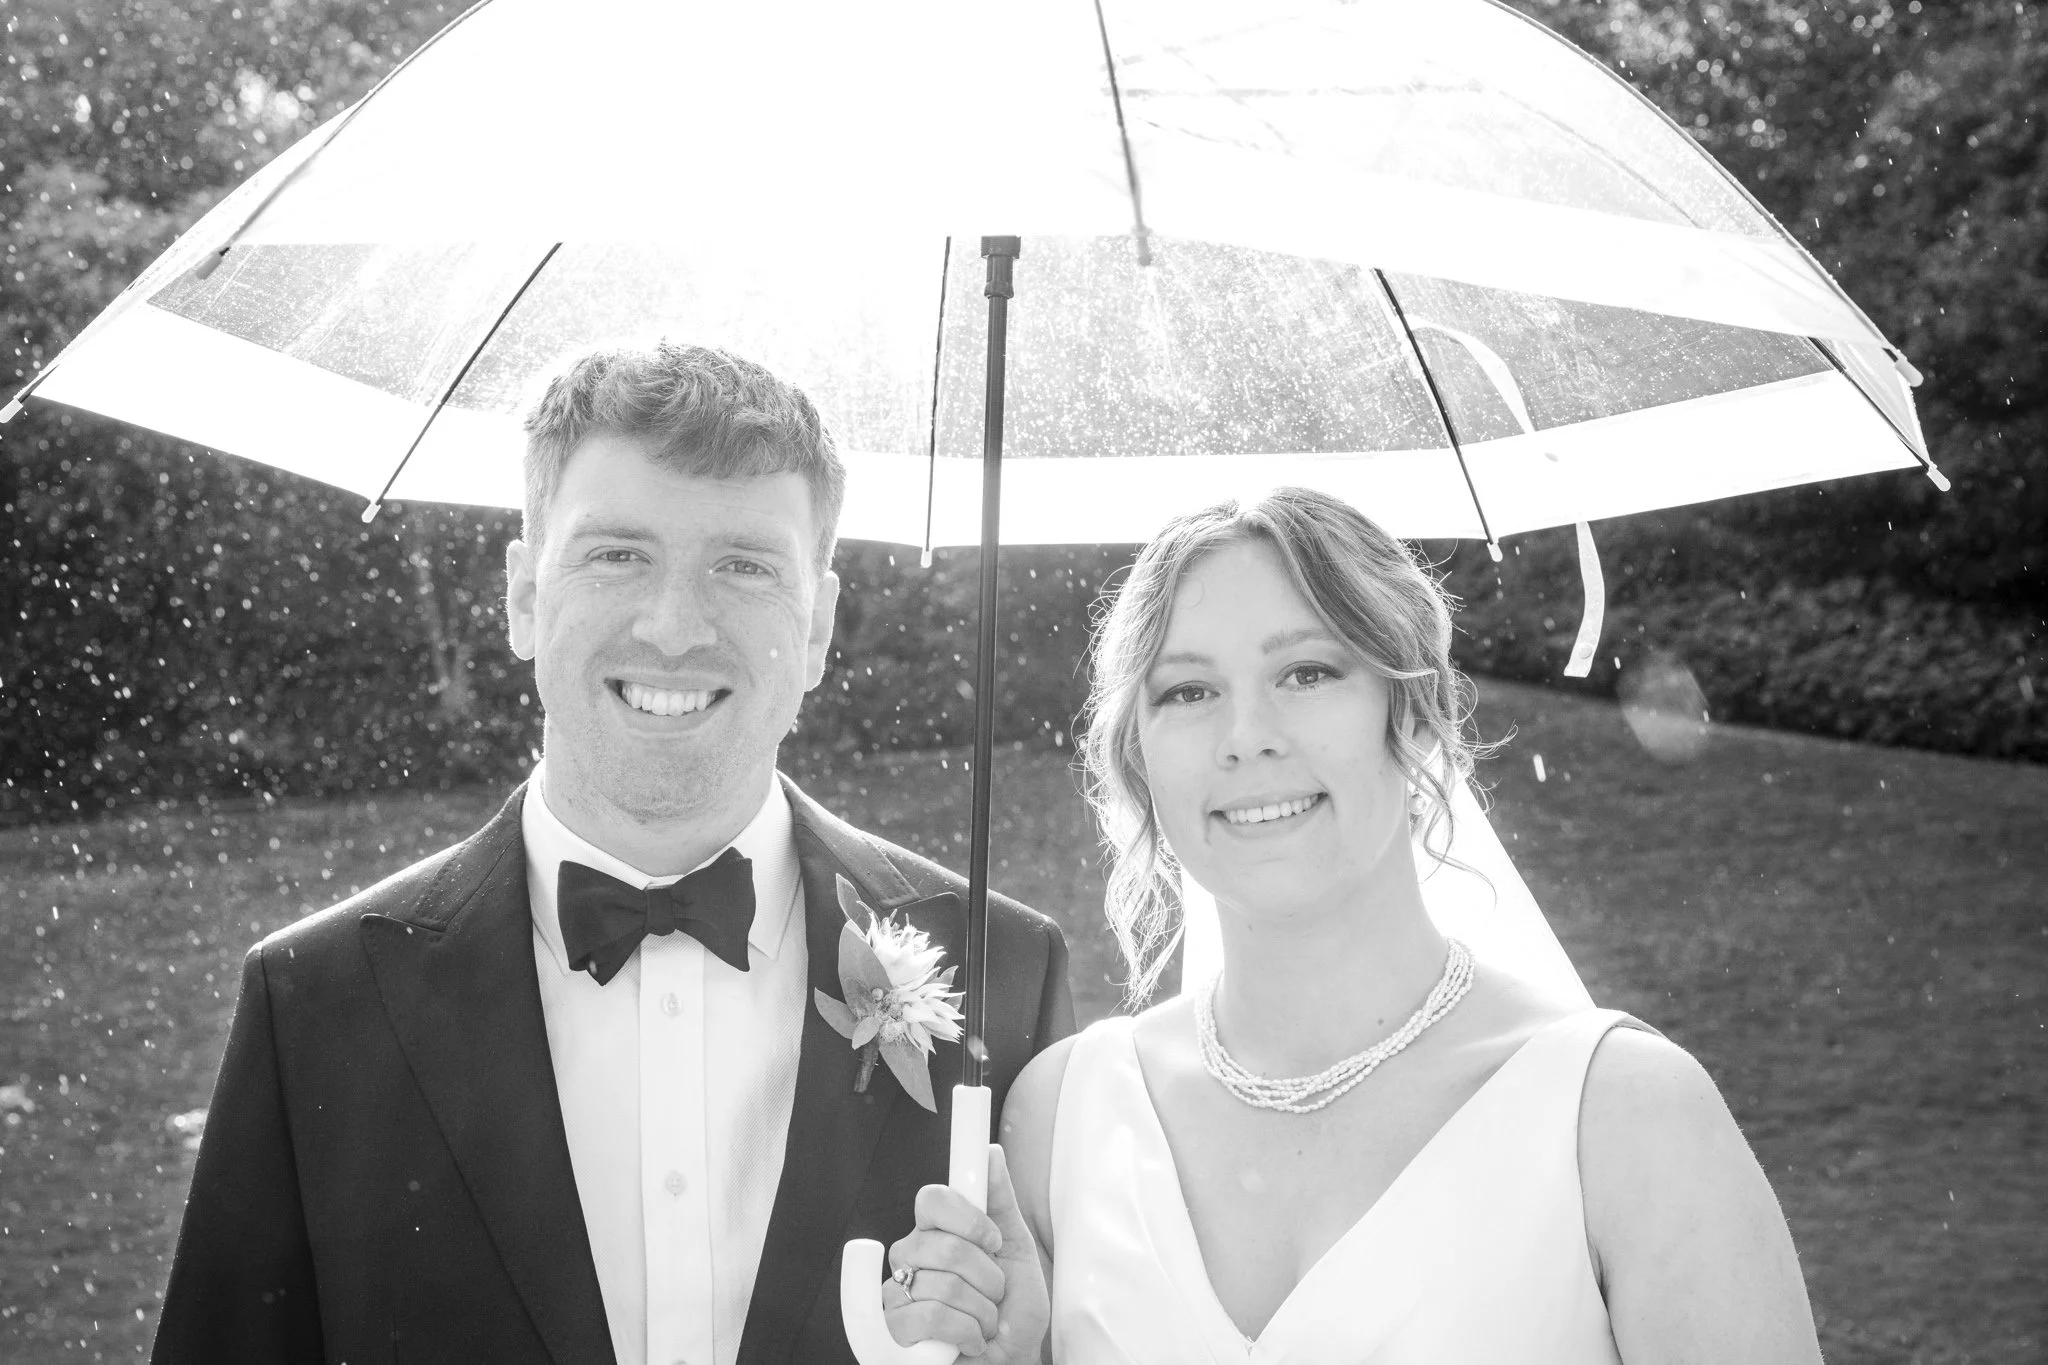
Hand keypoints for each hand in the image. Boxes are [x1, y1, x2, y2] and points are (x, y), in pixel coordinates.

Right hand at [883, 1144, 1048, 1362]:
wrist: (1014, 1359)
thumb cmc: (1012, 1310)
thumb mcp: (1018, 1250)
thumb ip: (1000, 1201)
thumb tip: (991, 1153)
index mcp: (935, 1232)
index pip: (931, 1200)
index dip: (967, 1218)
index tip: (994, 1240)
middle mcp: (910, 1258)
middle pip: (945, 1246)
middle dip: (987, 1277)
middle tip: (993, 1293)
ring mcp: (898, 1294)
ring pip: (942, 1285)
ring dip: (981, 1312)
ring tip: (983, 1322)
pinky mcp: (893, 1331)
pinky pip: (929, 1317)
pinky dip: (965, 1332)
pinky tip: (968, 1340)